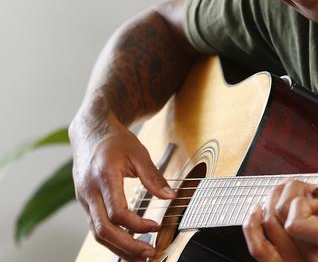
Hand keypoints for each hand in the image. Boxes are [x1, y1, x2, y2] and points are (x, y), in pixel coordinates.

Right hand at [70, 116, 175, 261]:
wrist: (91, 132)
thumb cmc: (114, 140)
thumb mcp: (138, 152)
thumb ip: (153, 176)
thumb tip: (170, 196)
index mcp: (103, 176)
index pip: (117, 212)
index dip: (137, 224)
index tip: (155, 227)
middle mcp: (89, 191)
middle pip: (103, 230)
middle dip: (127, 246)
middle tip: (148, 254)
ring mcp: (84, 199)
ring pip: (97, 233)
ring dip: (118, 249)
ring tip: (140, 258)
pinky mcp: (85, 203)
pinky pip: (96, 227)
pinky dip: (112, 239)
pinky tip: (128, 245)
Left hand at [243, 146, 317, 261]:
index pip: (296, 221)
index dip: (302, 202)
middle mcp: (313, 255)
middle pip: (279, 217)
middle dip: (290, 193)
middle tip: (307, 191)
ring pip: (268, 226)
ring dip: (273, 202)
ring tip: (290, 195)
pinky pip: (260, 250)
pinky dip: (253, 227)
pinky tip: (258, 210)